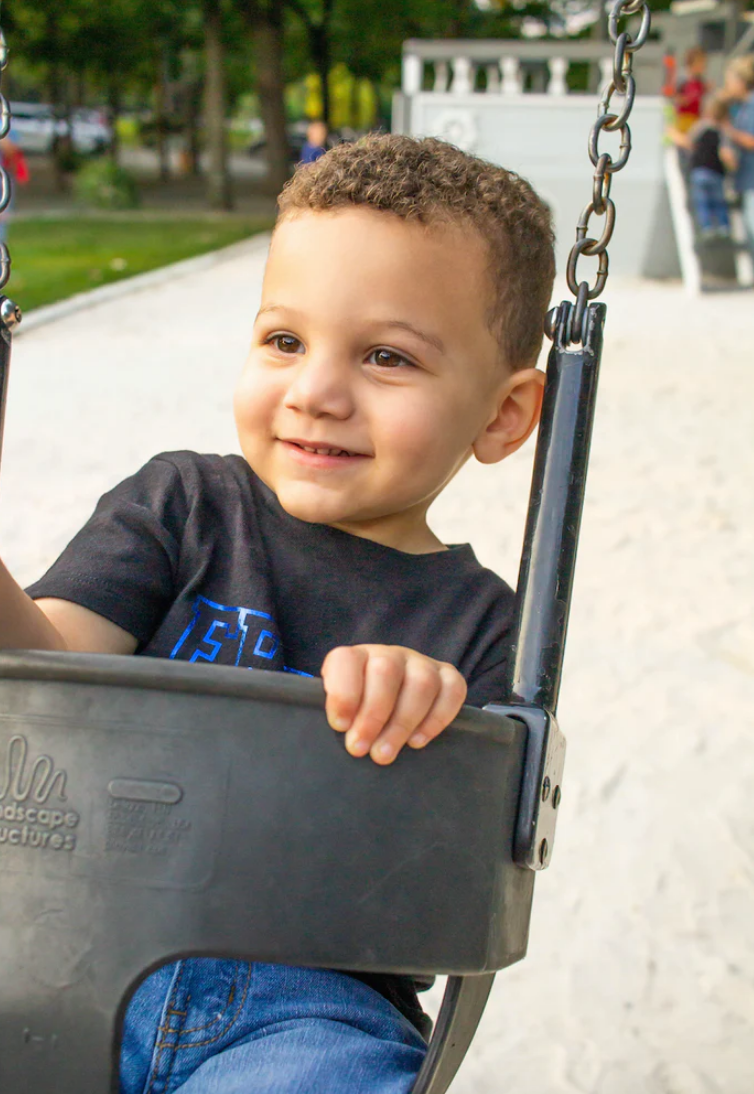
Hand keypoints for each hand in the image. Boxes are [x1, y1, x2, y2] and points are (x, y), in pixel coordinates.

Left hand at [321, 645, 466, 764]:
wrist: (391, 703)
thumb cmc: (360, 711)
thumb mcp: (341, 709)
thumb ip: (338, 714)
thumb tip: (340, 731)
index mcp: (356, 657)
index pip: (346, 660)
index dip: (343, 693)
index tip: (340, 725)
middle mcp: (389, 654)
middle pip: (385, 671)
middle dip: (372, 715)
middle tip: (360, 748)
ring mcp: (420, 663)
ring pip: (421, 683)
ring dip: (402, 723)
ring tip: (384, 753)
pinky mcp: (447, 676)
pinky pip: (452, 690)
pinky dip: (437, 719)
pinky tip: (417, 741)